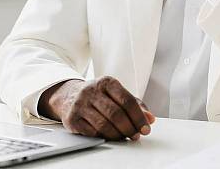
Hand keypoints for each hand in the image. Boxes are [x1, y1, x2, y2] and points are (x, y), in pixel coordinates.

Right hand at [38, 77, 154, 140]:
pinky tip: (110, 136)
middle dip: (130, 128)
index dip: (138, 116)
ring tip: (125, 137)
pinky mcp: (72, 119)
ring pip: (104, 125)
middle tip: (136, 135)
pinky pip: (92, 133)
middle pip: (116, 114)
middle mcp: (92, 90)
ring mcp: (80, 104)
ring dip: (118, 135)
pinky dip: (104, 137)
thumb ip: (135, 104)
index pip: (127, 100)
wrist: (70, 95)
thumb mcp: (116, 94)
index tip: (146, 127)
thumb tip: (150, 118)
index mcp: (107, 82)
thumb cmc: (98, 96)